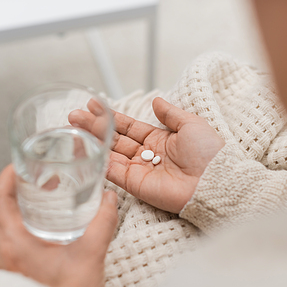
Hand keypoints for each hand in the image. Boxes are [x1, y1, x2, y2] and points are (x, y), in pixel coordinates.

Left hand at [0, 165, 117, 286]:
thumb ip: (102, 223)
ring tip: (42, 195)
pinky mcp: (15, 272)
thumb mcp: (90, 255)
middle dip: (16, 187)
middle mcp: (3, 252)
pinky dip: (24, 223)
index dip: (7, 176)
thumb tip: (108, 198)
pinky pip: (12, 239)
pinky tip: (47, 225)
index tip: (21, 162)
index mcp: (12, 243)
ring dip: (19, 205)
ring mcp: (7, 264)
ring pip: (4, 224)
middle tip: (37, 175)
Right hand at [69, 97, 224, 212]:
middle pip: (115, 138)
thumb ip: (170, 114)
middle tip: (73, 116)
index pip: (129, 126)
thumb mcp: (191, 124)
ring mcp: (139, 170)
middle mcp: (146, 154)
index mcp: (159, 139)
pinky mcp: (135, 185)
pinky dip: (98, 160)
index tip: (93, 104)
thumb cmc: (208, 152)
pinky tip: (83, 148)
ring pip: (110, 153)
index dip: (111, 116)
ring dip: (91, 141)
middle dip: (94, 127)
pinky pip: (113, 172)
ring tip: (72, 129)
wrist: (214, 180)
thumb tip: (156, 100)